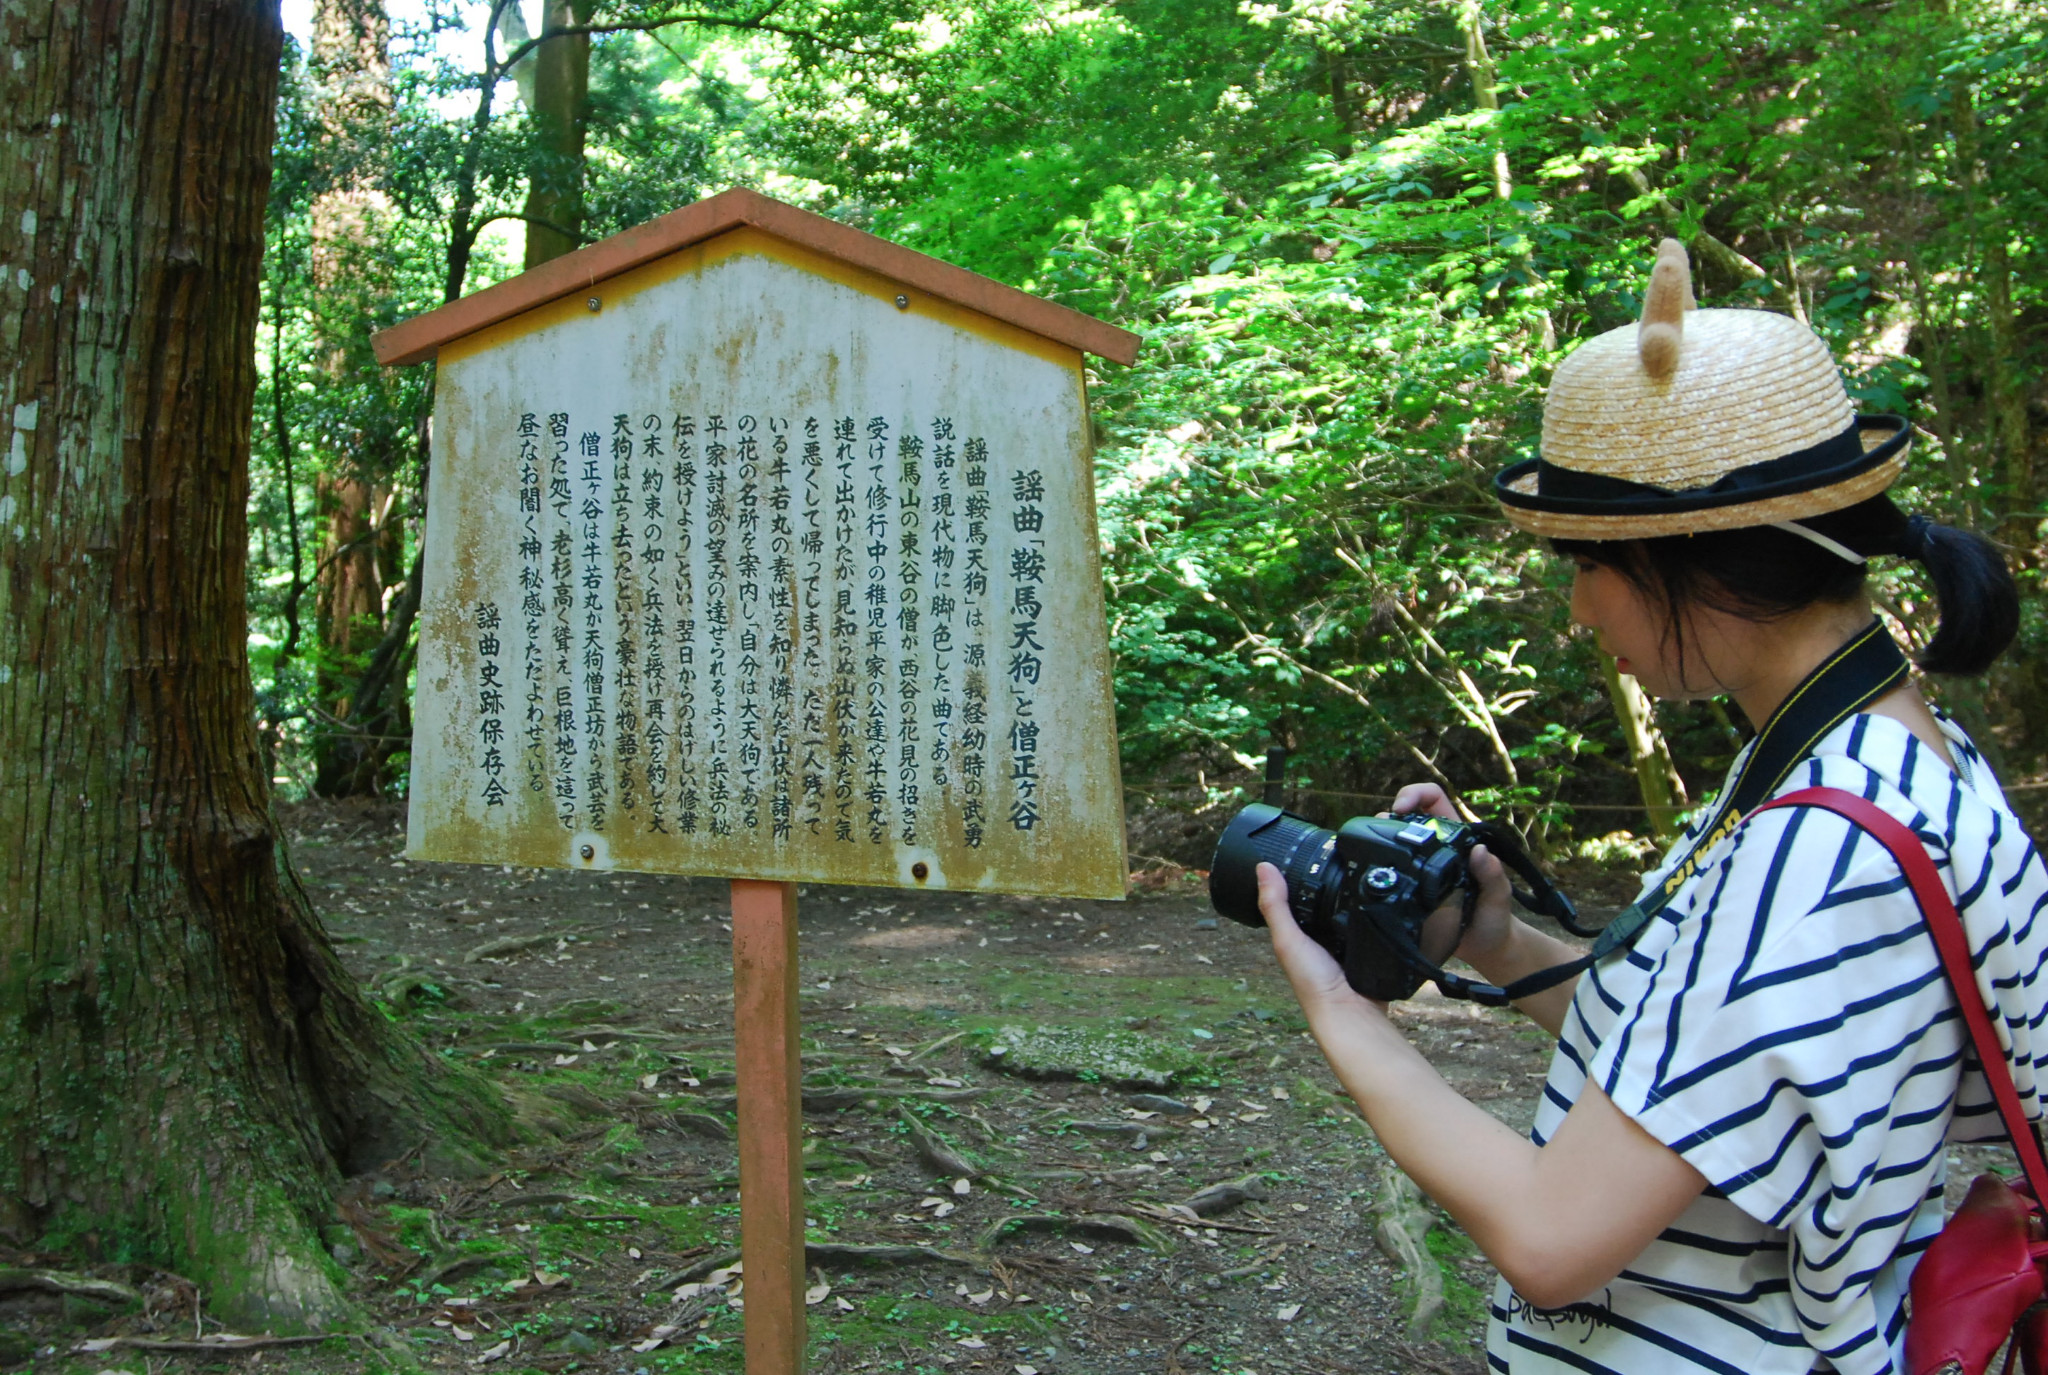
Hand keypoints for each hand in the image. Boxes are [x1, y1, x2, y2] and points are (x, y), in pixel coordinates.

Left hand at [1257, 861, 1384, 1012]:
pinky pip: (1371, 923)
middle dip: (1335, 882)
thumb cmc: (1313, 984)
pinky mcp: (1367, 947)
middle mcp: (1320, 937)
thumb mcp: (1288, 940)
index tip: (1306, 847)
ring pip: (1350, 910)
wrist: (1352, 1011)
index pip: (1296, 896)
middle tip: (1341, 854)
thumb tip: (1263, 867)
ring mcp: (1345, 943)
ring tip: (1363, 872)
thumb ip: (1276, 907)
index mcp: (1298, 934)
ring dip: (1357, 897)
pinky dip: (1375, 912)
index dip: (1299, 873)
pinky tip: (1381, 900)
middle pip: (1326, 900)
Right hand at [1390, 784, 1513, 968]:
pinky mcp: (1407, 888)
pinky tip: (1371, 871)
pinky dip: (1377, 864)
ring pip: (1392, 841)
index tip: (1401, 809)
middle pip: (1406, 817)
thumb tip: (1480, 851)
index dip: (1415, 795)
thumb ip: (1493, 875)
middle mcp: (1435, 849)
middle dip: (1388, 815)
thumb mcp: (1498, 897)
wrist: (1484, 951)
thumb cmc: (1495, 920)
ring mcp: (1418, 868)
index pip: (1434, 800)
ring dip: (1379, 837)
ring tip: (1372, 848)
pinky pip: (1389, 869)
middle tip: (1380, 830)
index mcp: (1456, 841)